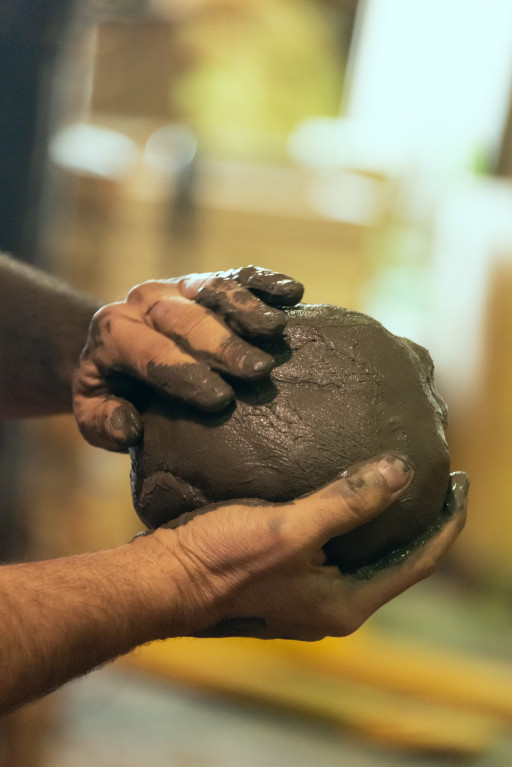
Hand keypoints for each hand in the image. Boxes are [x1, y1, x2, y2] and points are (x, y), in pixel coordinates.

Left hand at [72, 266, 302, 450]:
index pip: (148, 351)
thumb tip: (130, 426)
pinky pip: (236, 274)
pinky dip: (265, 281)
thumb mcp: (93, 413)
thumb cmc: (112, 389)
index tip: (219, 400)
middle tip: (258, 371)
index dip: (183, 374)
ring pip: (212, 289)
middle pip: (185, 318)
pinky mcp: (206, 281)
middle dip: (222, 345)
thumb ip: (102, 422)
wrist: (115, 349)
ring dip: (246, 309)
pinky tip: (293, 293)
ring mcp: (179, 286)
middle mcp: (145, 302)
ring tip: (276, 331)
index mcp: (113, 333)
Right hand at [138, 454, 467, 640]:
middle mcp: (332, 605)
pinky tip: (343, 489)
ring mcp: (308, 594)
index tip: (463, 481)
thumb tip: (402, 470)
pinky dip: (352, 518)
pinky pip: (336, 546)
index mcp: (345, 603)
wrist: (162, 579)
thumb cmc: (221, 559)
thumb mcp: (290, 529)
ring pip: (365, 552)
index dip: (448, 522)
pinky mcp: (286, 577)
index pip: (419, 561)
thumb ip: (348, 501)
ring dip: (386, 518)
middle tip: (439, 476)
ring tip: (398, 479)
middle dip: (423, 520)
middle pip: (397, 559)